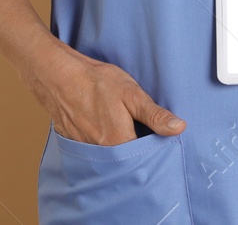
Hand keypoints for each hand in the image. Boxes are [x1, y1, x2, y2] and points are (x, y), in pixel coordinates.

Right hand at [24, 39, 185, 144]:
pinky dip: (103, 144)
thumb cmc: (95, 82)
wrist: (58, 75)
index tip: (160, 138)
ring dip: (120, 148)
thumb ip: (154, 114)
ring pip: (111, 157)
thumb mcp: (131, 93)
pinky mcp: (76, 145)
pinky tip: (105, 127)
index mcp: (119, 142)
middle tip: (140, 129)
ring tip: (123, 128)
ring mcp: (86, 150)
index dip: (154, 148)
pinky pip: (96, 152)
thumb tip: (179, 128)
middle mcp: (102, 153)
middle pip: (128, 161)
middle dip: (137, 150)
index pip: (145, 157)